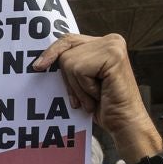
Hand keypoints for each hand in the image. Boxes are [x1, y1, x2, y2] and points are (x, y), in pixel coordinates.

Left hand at [31, 34, 156, 156]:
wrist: (124, 123)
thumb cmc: (102, 106)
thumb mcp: (82, 81)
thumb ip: (72, 64)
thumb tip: (42, 60)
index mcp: (104, 43)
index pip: (69, 40)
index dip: (52, 52)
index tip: (37, 67)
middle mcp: (111, 40)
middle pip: (66, 51)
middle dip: (68, 79)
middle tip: (83, 98)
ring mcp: (113, 45)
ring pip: (70, 62)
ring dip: (78, 87)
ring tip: (95, 96)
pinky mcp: (112, 55)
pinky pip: (79, 70)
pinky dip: (84, 88)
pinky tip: (100, 95)